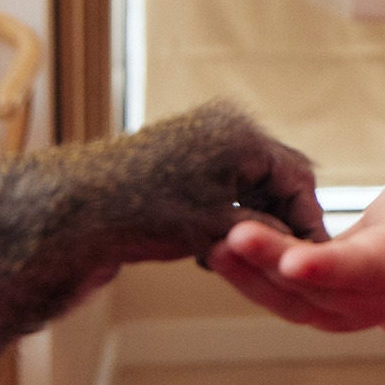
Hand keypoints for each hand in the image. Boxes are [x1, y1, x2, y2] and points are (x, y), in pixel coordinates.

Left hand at [116, 101, 325, 257]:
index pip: (299, 178)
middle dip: (279, 219)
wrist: (74, 209)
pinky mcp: (184, 149)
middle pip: (277, 176)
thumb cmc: (145, 214)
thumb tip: (299, 244)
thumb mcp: (219, 231)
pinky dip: (228, 211)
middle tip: (279, 258)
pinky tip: (213, 245)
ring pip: (250, 182)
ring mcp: (204, 134)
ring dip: (252, 219)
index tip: (310, 255)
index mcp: (244, 136)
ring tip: (239, 257)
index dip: (307, 221)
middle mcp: (228, 126)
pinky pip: (225, 181)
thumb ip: (268, 234)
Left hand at [209, 138, 384, 333]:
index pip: (360, 272)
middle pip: (309, 286)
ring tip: (212, 237)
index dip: (327, 268)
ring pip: (279, 294)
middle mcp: (360, 297)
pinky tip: (210, 241)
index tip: (295, 260)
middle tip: (231, 235)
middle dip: (268, 264)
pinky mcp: (300, 302)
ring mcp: (327, 307)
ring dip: (244, 271)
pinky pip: (264, 289)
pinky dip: (238, 270)